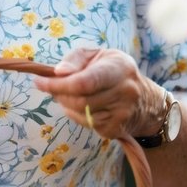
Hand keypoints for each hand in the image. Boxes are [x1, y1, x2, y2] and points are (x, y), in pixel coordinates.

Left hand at [32, 47, 163, 140]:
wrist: (146, 100)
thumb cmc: (115, 71)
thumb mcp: (99, 55)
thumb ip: (76, 59)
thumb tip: (58, 72)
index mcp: (119, 68)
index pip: (85, 82)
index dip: (59, 84)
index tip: (39, 81)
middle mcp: (124, 92)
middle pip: (79, 100)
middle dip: (58, 94)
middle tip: (50, 86)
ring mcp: (121, 114)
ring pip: (80, 114)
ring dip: (65, 104)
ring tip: (68, 94)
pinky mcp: (115, 130)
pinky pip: (86, 124)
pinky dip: (75, 115)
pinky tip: (82, 106)